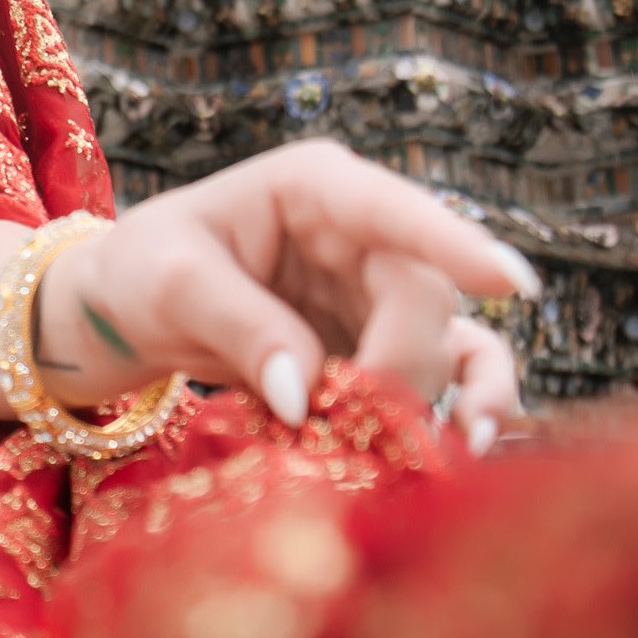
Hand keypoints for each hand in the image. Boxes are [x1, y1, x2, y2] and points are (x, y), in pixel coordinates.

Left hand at [39, 139, 533, 450]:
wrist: (126, 313)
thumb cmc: (141, 271)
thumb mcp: (170, 282)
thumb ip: (240, 325)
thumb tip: (305, 393)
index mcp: (315, 189)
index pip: (393, 211)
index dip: (454, 244)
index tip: (511, 282)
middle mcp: (363, 234)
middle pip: (423, 295)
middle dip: (401, 363)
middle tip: (352, 418)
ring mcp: (376, 292)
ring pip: (443, 341)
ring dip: (435, 397)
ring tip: (428, 449)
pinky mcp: (379, 345)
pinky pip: (444, 372)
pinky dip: (458, 406)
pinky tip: (465, 445)